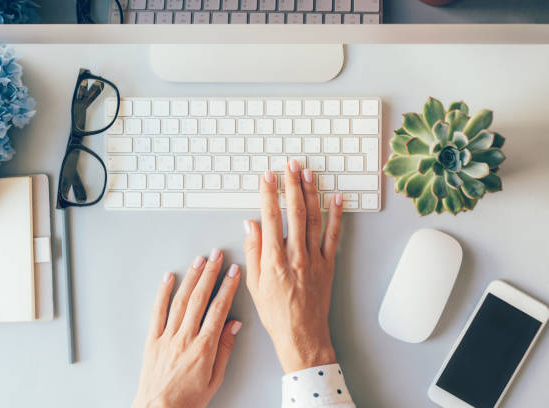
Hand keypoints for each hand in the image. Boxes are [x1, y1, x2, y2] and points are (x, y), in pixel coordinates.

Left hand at [133, 249, 241, 407]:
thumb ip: (225, 349)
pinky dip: (163, 292)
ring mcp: (167, 337)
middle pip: (200, 298)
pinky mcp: (152, 339)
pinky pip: (157, 311)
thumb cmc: (187, 400)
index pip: (219, 309)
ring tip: (198, 260)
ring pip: (180, 300)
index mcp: (204, 348)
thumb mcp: (215, 379)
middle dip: (210, 273)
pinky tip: (169, 278)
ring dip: (191, 277)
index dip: (227, 287)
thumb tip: (234, 325)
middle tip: (217, 255)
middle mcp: (185, 338)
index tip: (233, 272)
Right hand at [244, 161, 342, 372]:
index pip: (270, 217)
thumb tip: (251, 224)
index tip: (267, 177)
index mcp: (274, 259)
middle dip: (292, 184)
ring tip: (308, 174)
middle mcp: (295, 255)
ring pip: (314, 219)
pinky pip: (334, 236)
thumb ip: (253, 251)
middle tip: (290, 165)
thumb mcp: (254, 284)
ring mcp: (314, 259)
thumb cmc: (276, 313)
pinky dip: (336, 216)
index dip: (268, 193)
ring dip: (312, 193)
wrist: (301, 335)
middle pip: (295, 212)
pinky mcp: (328, 264)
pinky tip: (337, 199)